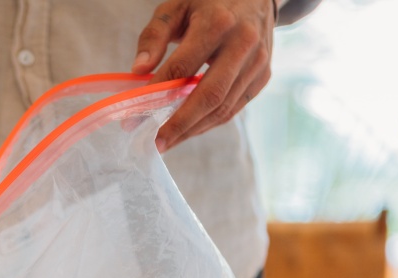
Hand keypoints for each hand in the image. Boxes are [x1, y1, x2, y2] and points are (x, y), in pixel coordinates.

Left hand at [132, 0, 274, 151]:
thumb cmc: (208, 1)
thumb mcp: (176, 7)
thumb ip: (154, 36)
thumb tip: (138, 71)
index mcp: (217, 23)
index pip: (182, 67)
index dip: (156, 94)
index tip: (134, 116)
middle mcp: (243, 43)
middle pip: (209, 95)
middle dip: (179, 124)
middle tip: (154, 144)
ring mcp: (257, 62)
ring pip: (223, 107)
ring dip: (192, 129)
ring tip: (166, 142)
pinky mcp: (263, 75)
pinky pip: (233, 108)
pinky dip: (208, 123)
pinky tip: (188, 130)